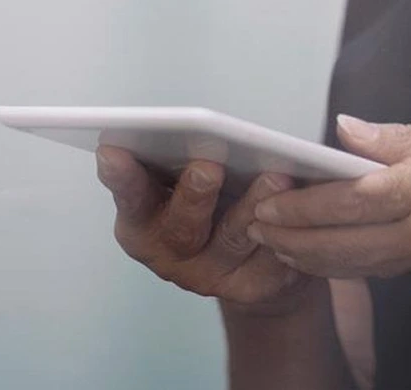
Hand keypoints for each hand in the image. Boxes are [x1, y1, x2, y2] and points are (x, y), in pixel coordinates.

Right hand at [96, 147, 320, 316]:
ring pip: (230, 240)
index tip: (113, 149)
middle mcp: (171, 252)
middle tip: (207, 166)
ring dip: (252, 206)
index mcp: (145, 220)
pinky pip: (269, 258)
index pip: (130, 197)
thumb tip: (199, 125)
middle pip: (180, 227)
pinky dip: (283, 231)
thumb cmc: (217, 195)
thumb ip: (186, 153)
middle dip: (193, 195)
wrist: (256, 255)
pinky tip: (297, 208)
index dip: (121, 177)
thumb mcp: (191, 173)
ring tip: (275, 176)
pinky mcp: (251, 285)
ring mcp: (210, 274)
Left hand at [247, 104, 410, 287]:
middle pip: (344, 247)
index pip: (349, 203)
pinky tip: (339, 244)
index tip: (267, 200)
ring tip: (280, 241)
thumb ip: (407, 135)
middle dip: (294, 240)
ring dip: (317, 255)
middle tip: (255, 227)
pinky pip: (391, 266)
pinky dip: (355, 257)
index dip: (302, 206)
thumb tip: (349, 131)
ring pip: (362, 264)